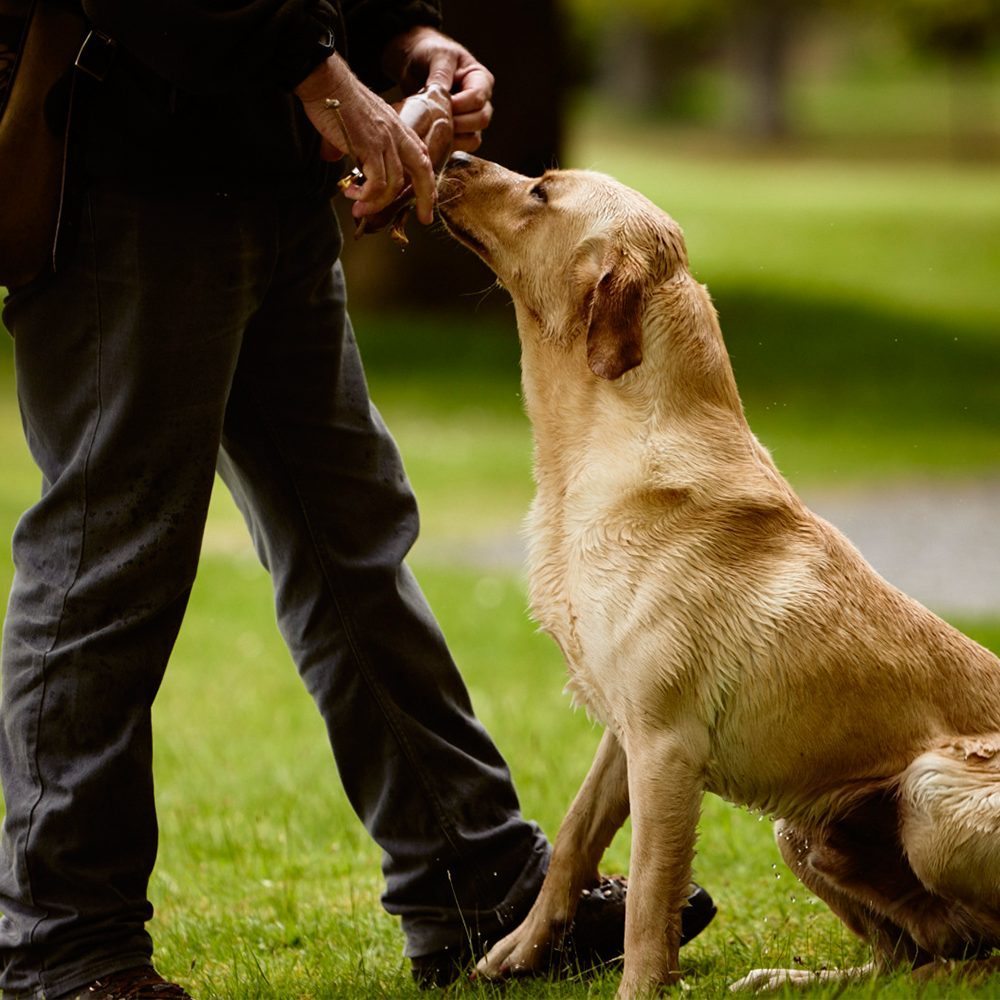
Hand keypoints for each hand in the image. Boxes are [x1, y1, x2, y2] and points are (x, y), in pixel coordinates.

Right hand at [295, 54, 435, 223]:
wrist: (325, 81)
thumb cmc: (336, 99)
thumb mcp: (360, 121)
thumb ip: (360, 142)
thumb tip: (343, 161)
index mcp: (397, 127)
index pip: (422, 155)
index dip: (428, 179)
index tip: (428, 198)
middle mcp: (396, 134)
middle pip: (422, 171)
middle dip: (426, 199)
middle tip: (424, 218)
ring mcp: (384, 141)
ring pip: (395, 184)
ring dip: (378, 203)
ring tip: (360, 207)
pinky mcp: (368, 147)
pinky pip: (377, 183)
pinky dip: (366, 196)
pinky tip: (351, 194)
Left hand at [382, 26, 493, 152]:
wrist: (414, 62)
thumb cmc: (430, 52)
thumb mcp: (437, 55)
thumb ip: (442, 73)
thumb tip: (442, 93)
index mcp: (480, 79)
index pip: (479, 98)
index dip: (460, 104)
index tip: (440, 101)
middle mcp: (481, 102)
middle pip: (481, 120)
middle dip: (457, 122)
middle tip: (434, 117)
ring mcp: (471, 119)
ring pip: (474, 138)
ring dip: (454, 137)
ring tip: (432, 127)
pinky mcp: (459, 133)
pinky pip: (461, 147)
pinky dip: (448, 146)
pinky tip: (432, 137)